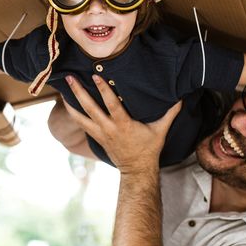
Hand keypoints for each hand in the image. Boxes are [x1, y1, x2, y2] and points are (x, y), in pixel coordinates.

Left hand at [62, 74, 182, 174]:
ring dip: (71, 102)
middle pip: (90, 109)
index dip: (103, 90)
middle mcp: (108, 128)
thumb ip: (170, 113)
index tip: (95, 76)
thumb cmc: (148, 148)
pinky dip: (73, 113)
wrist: (136, 169)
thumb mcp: (160, 130)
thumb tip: (181, 97)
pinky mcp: (95, 136)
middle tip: (70, 78)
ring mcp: (100, 133)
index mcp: (123, 125)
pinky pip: (81, 123)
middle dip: (79, 93)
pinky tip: (67, 102)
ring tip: (63, 88)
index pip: (111, 104)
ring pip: (80, 117)